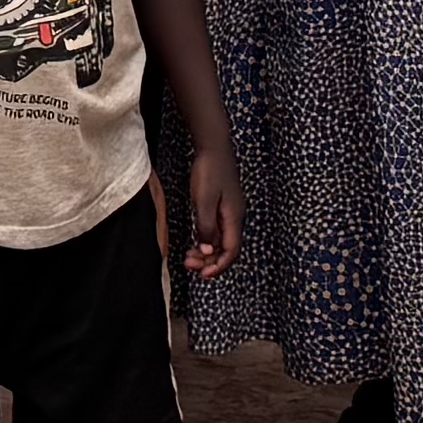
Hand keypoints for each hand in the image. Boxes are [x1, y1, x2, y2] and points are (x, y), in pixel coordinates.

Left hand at [179, 140, 242, 278]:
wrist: (213, 146)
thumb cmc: (209, 171)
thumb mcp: (204, 201)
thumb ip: (206, 227)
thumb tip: (208, 252)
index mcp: (234, 218)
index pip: (231, 251)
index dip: (218, 267)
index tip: (201, 275)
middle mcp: (235, 217)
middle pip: (226, 249)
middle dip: (209, 262)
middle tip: (188, 265)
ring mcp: (229, 211)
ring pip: (221, 241)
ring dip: (207, 252)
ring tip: (188, 257)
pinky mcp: (222, 206)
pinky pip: (217, 230)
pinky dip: (207, 240)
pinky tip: (196, 242)